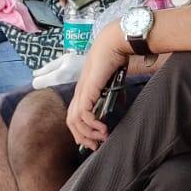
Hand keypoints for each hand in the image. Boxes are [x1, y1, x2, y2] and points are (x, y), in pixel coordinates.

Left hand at [66, 23, 130, 151]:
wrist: (114, 44)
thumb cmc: (114, 60)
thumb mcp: (114, 82)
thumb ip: (114, 95)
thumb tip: (119, 105)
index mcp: (83, 91)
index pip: (74, 116)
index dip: (82, 130)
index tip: (95, 140)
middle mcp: (79, 93)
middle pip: (71, 122)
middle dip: (82, 137)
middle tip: (95, 146)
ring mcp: (81, 92)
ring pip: (75, 120)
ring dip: (88, 133)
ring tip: (102, 138)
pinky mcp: (87, 90)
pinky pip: (83, 113)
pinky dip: (92, 124)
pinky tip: (103, 127)